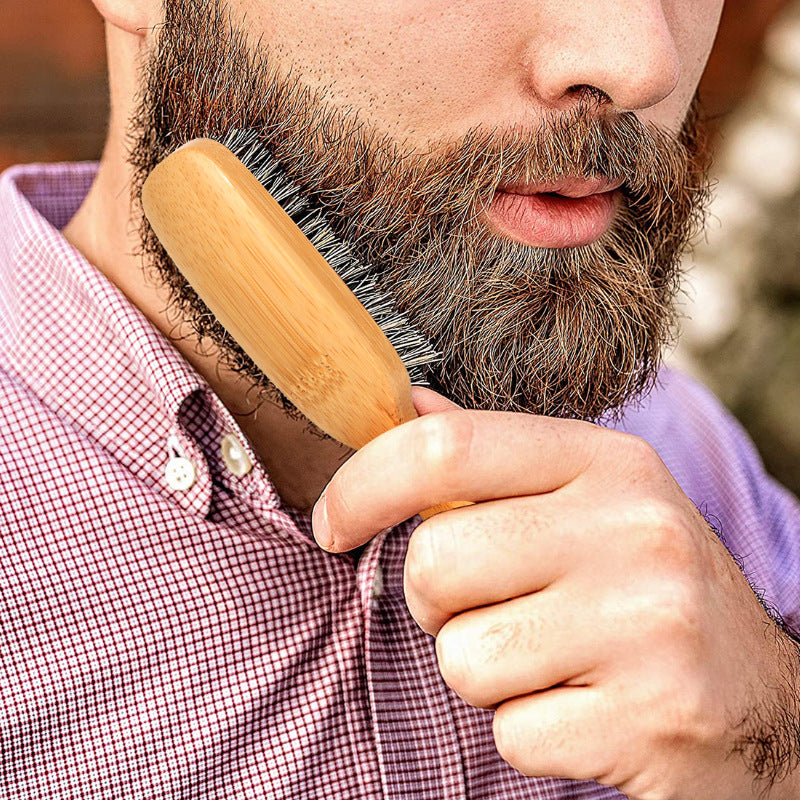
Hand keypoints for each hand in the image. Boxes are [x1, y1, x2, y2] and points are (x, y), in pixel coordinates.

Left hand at [312, 388, 799, 799]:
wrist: (761, 698)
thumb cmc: (646, 586)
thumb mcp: (589, 497)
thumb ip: (493, 455)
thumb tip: (409, 404)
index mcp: (607, 463)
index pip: (446, 448)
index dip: (364, 484)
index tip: (334, 521)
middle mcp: (633, 531)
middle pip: (435, 563)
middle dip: (437, 601)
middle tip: (494, 606)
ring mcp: (648, 626)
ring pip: (462, 659)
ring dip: (484, 671)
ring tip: (549, 657)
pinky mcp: (650, 720)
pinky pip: (510, 733)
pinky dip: (527, 729)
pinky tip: (585, 706)